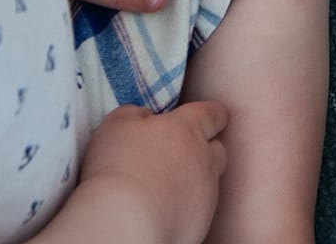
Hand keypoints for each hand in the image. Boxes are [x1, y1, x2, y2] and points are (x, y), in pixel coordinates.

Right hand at [79, 102, 229, 243]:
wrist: (126, 219)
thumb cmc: (118, 166)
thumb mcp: (117, 124)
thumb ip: (135, 114)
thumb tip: (145, 117)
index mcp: (188, 129)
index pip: (213, 114)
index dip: (213, 114)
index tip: (213, 117)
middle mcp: (205, 159)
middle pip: (218, 149)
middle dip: (206, 149)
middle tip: (182, 155)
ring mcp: (207, 192)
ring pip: (210, 181)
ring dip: (194, 180)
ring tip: (167, 186)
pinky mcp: (203, 221)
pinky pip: (200, 209)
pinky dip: (187, 207)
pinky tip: (165, 210)